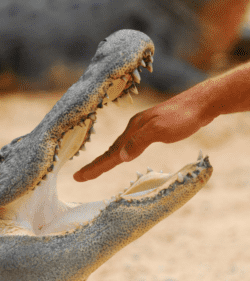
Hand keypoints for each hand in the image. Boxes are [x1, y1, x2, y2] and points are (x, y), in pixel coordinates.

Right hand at [74, 94, 212, 181]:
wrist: (202, 102)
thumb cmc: (183, 116)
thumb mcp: (160, 130)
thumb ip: (140, 142)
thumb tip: (120, 157)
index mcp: (134, 129)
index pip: (111, 154)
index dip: (95, 167)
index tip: (78, 178)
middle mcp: (135, 128)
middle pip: (112, 150)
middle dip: (96, 165)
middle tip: (80, 177)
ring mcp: (144, 128)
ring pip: (121, 147)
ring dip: (108, 159)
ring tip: (97, 169)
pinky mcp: (154, 129)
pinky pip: (132, 144)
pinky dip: (123, 152)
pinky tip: (126, 154)